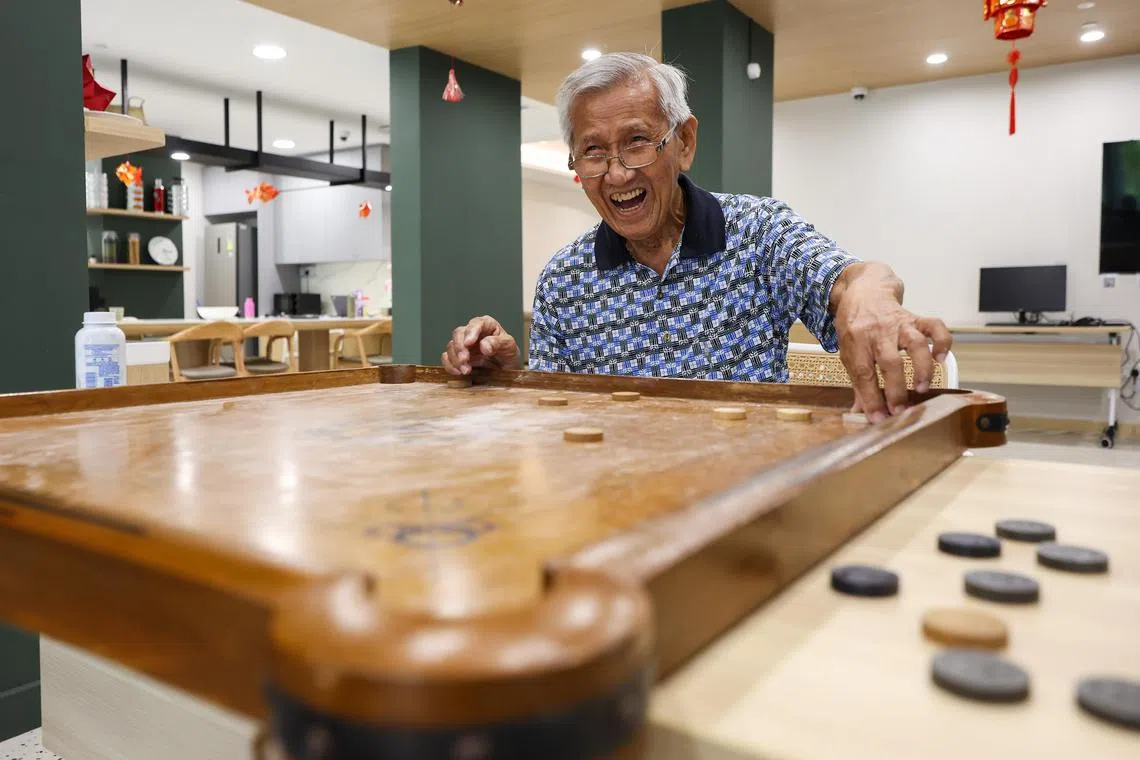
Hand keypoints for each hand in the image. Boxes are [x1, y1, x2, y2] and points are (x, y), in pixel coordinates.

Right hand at [441, 316, 520, 374]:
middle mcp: (472, 332)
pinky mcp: (458, 357)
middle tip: (464, 360)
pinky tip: (458, 372)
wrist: (506, 370)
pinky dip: (449, 365)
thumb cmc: (508, 354)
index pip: (476, 323)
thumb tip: (484, 345)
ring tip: (465, 371)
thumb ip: (498, 343)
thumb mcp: (509, 348)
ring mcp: (463, 345)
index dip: (471, 331)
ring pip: (451, 346)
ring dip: (455, 359)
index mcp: (487, 325)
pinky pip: (447, 358)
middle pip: (459, 333)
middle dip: (460, 347)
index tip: (469, 343)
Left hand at [833, 267, 950, 421]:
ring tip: (922, 388)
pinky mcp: (915, 318)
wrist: (864, 290)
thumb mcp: (848, 351)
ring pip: (916, 343)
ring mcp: (899, 324)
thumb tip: (861, 412)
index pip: (863, 374)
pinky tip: (941, 358)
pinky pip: (935, 326)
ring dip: (922, 368)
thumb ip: (857, 381)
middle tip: (900, 412)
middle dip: (896, 390)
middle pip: (890, 362)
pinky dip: (942, 342)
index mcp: (856, 342)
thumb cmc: (854, 325)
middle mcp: (878, 332)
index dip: (871, 399)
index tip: (878, 419)